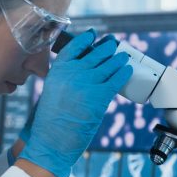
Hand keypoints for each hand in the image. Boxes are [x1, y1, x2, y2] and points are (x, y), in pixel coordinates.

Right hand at [19, 30, 131, 176]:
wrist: (50, 142)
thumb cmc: (48, 122)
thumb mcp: (51, 92)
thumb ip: (65, 79)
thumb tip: (83, 71)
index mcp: (58, 71)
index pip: (74, 47)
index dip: (85, 39)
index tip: (92, 34)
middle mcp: (72, 73)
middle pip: (95, 53)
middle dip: (107, 47)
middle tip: (113, 43)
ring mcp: (87, 83)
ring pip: (109, 64)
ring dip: (118, 58)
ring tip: (123, 56)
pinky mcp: (100, 97)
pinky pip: (117, 79)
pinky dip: (124, 73)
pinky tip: (127, 70)